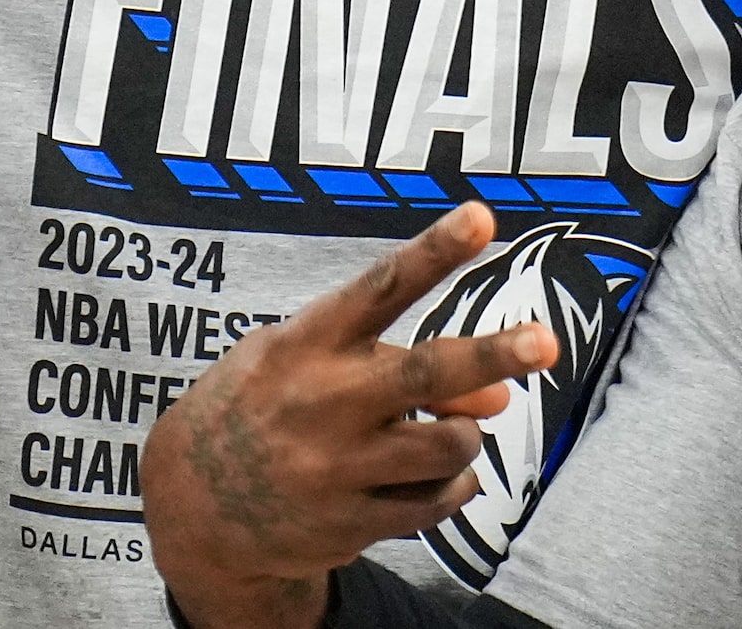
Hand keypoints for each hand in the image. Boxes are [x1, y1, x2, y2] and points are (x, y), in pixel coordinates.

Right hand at [143, 204, 560, 628]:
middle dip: (491, 355)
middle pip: (425, 374)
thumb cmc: (266, 407)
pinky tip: (428, 476)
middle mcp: (322, 402)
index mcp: (305, 344)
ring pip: (449, 444)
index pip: (380, 288)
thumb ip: (392, 357)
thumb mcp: (306, 360)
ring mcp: (336, 468)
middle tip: (544, 342)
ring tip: (444, 429)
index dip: (434, 252)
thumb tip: (497, 392)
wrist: (197, 506)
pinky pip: (438, 502)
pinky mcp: (351, 523)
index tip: (481, 217)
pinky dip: (451, 485)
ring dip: (466, 433)